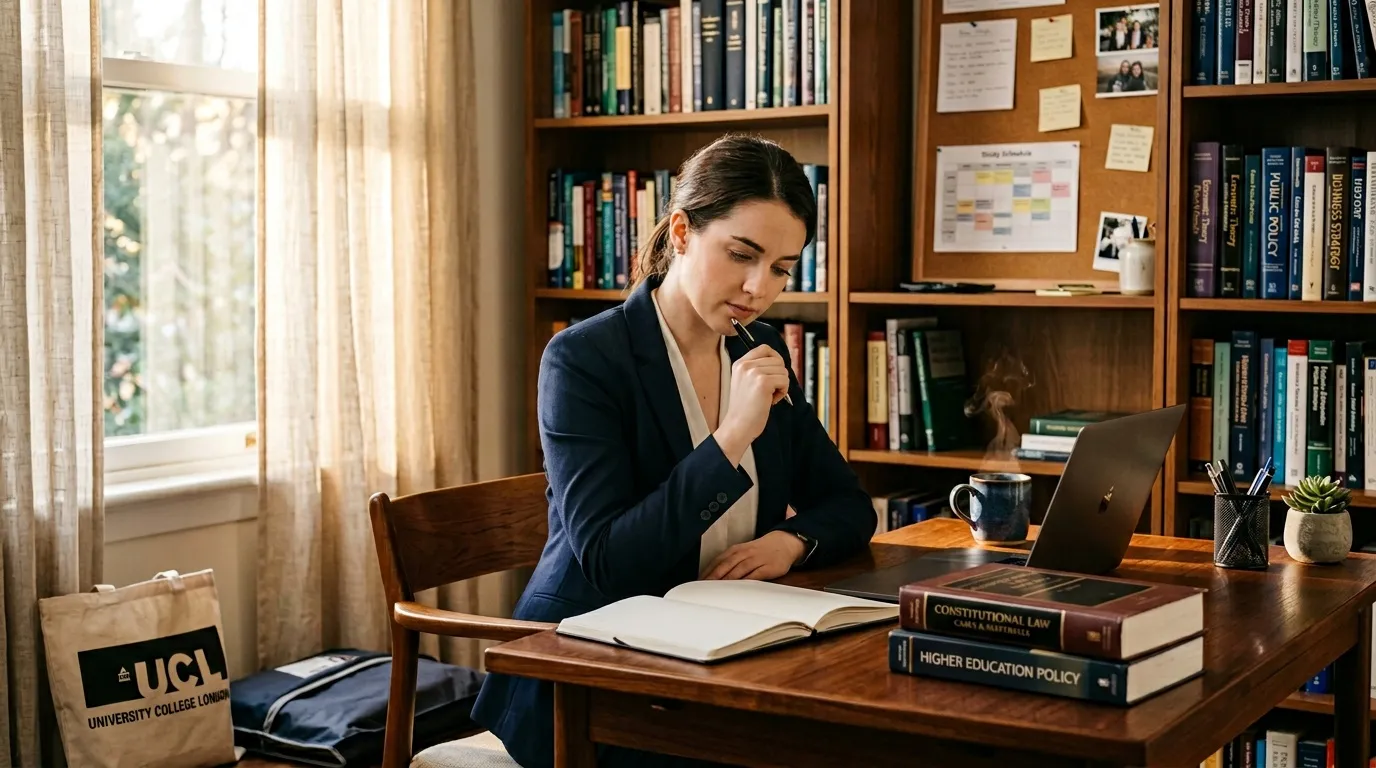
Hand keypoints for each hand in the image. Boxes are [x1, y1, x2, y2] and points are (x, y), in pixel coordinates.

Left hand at [700, 530, 804, 580]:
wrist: (784, 542)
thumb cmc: (760, 551)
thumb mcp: (743, 553)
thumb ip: (730, 563)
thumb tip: (713, 577)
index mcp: (736, 550)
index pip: (717, 561)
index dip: (707, 572)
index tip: (698, 583)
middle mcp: (744, 554)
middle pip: (725, 566)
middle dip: (713, 577)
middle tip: (703, 589)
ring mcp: (756, 560)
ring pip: (738, 571)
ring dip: (726, 581)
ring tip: (716, 591)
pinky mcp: (767, 567)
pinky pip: (754, 575)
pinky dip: (745, 582)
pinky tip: (738, 589)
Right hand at [715, 345, 789, 464]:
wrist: (738, 425)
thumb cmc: (745, 408)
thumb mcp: (745, 382)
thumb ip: (758, 369)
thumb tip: (780, 362)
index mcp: (740, 363)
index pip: (765, 348)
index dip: (775, 359)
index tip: (774, 373)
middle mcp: (746, 365)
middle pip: (778, 360)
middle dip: (778, 376)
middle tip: (768, 391)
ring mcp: (754, 372)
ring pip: (783, 370)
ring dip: (781, 385)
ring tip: (768, 397)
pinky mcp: (763, 382)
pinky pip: (785, 380)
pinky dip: (782, 392)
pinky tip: (771, 401)